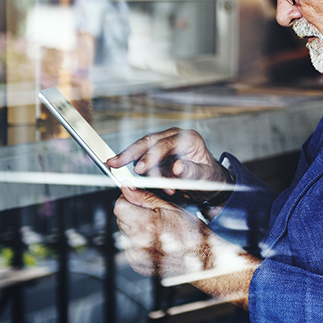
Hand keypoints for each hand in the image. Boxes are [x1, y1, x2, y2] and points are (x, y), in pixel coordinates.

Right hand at [107, 127, 231, 203]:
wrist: (209, 180)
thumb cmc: (209, 177)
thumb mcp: (204, 177)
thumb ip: (191, 172)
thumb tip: (177, 168)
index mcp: (188, 139)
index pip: (164, 144)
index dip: (150, 157)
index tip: (139, 169)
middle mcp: (174, 137)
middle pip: (147, 141)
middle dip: (129, 153)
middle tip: (113, 163)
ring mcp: (164, 144)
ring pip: (142, 150)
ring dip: (138, 167)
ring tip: (151, 185)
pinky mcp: (157, 154)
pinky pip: (143, 159)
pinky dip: (140, 171)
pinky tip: (146, 182)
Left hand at [114, 185, 258, 306]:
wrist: (203, 259)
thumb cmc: (192, 234)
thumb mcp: (170, 207)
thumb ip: (144, 196)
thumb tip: (127, 187)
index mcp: (145, 224)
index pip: (119, 206)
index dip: (127, 200)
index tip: (135, 200)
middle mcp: (138, 242)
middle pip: (121, 219)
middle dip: (132, 214)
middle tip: (151, 216)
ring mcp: (137, 256)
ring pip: (124, 234)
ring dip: (135, 229)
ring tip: (155, 230)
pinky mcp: (138, 265)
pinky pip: (129, 248)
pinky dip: (138, 243)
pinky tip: (154, 241)